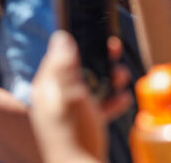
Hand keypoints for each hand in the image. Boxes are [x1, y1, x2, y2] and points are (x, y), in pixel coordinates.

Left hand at [30, 31, 131, 162]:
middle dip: (98, 60)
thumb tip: (61, 37)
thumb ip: (64, 66)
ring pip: (90, 87)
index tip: (96, 35)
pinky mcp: (82, 126)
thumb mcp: (69, 95)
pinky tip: (123, 99)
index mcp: (46, 89)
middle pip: (77, 70)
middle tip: (115, 51)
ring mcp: (69, 113)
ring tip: (122, 76)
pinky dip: (111, 100)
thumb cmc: (74, 135)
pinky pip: (98, 106)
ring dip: (108, 79)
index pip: (57, 57)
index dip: (76, 44)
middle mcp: (55, 99)